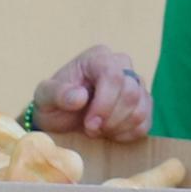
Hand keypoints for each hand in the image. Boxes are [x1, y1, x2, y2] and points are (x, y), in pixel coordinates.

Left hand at [29, 45, 151, 141]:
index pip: (113, 75)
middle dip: (111, 118)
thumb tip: (80, 96)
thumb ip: (57, 93)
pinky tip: (111, 134)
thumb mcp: (44, 97)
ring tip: (99, 131)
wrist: (61, 118)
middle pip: (131, 92)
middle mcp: (120, 65)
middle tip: (90, 130)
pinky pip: (146, 121)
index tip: (89, 124)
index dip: (105, 103)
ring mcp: (135, 84)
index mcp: (97, 57)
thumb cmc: (53, 103)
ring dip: (119, 127)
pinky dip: (129, 133)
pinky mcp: (143, 103)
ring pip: (141, 107)